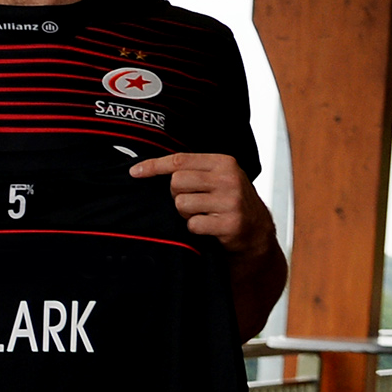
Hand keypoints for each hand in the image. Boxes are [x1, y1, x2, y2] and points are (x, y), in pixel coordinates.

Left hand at [131, 152, 272, 256]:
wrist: (257, 232)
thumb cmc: (230, 203)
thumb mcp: (219, 178)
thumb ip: (194, 170)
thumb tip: (150, 168)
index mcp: (224, 162)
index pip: (180, 160)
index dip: (154, 166)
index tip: (134, 172)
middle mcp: (229, 178)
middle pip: (176, 182)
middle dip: (176, 195)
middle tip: (192, 202)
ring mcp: (230, 201)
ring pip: (181, 203)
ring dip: (186, 213)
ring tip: (203, 214)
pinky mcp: (230, 223)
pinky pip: (192, 224)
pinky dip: (194, 229)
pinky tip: (209, 227)